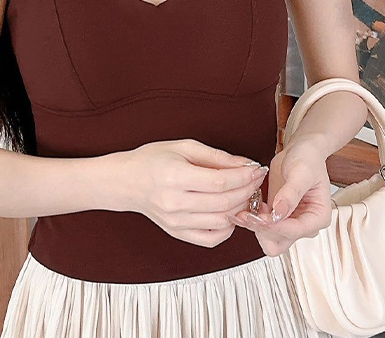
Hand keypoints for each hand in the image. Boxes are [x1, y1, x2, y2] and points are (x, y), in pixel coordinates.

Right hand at [123, 138, 269, 247]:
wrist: (127, 181)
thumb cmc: (153, 159)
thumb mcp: (184, 147)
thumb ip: (216, 157)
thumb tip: (245, 165)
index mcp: (175, 178)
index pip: (220, 182)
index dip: (244, 176)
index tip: (257, 168)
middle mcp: (175, 204)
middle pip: (224, 202)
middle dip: (247, 189)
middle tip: (256, 177)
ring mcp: (176, 223)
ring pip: (222, 221)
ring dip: (241, 207)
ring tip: (244, 192)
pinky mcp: (178, 234)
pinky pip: (211, 239)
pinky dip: (227, 228)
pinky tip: (229, 212)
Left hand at [227, 141, 332, 256]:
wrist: (300, 150)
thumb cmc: (307, 158)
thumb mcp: (301, 172)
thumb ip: (291, 193)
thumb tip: (280, 212)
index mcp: (318, 216)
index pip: (295, 230)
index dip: (275, 226)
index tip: (260, 217)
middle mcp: (305, 224)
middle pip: (280, 242)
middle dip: (262, 230)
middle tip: (247, 213)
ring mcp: (290, 223)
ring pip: (268, 239)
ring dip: (254, 227)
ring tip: (244, 210)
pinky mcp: (276, 218)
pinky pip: (262, 228)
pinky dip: (251, 221)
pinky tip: (245, 207)